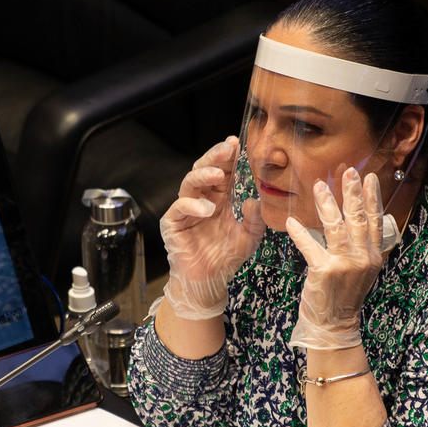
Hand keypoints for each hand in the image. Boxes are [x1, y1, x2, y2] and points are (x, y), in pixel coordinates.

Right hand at [160, 137, 264, 318]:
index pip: (223, 173)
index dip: (230, 158)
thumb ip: (254, 219)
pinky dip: (192, 205)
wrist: (209, 282)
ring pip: (189, 183)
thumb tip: (253, 200)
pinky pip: (179, 208)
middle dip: (215, 157)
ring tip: (217, 174)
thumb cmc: (226, 258)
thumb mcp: (250, 238)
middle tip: (227, 147)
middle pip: (204, 170)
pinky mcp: (172, 224)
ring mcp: (185, 211)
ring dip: (203, 175)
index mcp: (219, 199)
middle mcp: (201, 200)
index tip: (239, 144)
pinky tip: (207, 209)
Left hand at [286, 167, 384, 348]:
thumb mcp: (361, 271)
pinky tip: (291, 221)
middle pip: (359, 219)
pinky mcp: (324, 272)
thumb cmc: (344, 295)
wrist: (335, 326)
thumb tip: (358, 219)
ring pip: (336, 227)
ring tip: (319, 185)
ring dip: (327, 204)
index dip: (372, 197)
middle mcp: (363, 258)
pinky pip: (310, 246)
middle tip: (349, 171)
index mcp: (373, 256)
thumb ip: (361, 247)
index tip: (369, 177)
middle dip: (353, 193)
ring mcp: (345, 265)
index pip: (375, 221)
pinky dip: (300, 233)